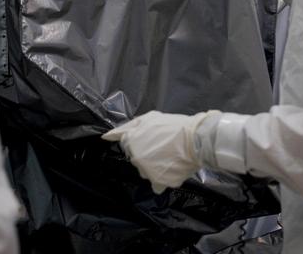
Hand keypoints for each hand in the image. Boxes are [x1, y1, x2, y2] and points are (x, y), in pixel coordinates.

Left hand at [102, 110, 218, 192]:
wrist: (196, 139)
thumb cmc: (173, 126)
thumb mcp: (149, 118)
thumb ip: (127, 127)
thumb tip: (107, 137)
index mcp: (132, 141)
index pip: (127, 144)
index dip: (140, 140)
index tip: (152, 140)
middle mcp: (136, 158)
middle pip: (137, 159)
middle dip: (147, 154)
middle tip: (164, 146)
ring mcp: (147, 172)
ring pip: (146, 172)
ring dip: (155, 167)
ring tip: (170, 157)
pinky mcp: (159, 182)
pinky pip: (157, 184)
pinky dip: (164, 179)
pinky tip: (172, 169)